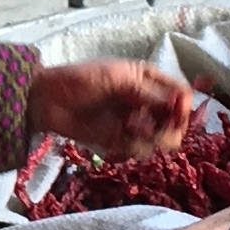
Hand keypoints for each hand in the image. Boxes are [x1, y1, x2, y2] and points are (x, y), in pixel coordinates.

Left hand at [29, 59, 190, 158]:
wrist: (46, 101)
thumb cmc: (79, 80)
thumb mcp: (116, 79)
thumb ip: (147, 92)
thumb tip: (179, 103)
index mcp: (148, 79)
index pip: (180, 94)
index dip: (184, 107)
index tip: (176, 116)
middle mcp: (146, 101)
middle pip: (176, 121)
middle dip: (169, 128)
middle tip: (152, 130)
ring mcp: (133, 122)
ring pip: (159, 139)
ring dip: (148, 139)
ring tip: (128, 131)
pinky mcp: (119, 141)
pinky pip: (138, 150)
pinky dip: (131, 149)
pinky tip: (116, 141)